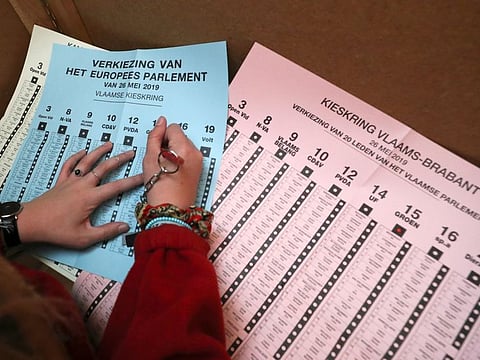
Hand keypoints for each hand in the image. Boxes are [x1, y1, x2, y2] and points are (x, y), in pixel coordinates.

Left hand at [18, 142, 142, 247]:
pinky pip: (70, 165)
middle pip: (104, 168)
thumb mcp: (84, 237)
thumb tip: (124, 227)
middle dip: (119, 159)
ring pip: (87, 162)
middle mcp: (82, 186)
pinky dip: (76, 157)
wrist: (30, 222)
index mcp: (90, 198)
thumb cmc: (56, 231)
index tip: (144, 175)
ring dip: (99, 152)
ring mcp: (71, 182)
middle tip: (131, 152)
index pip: (117, 187)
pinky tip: (83, 151)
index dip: (132, 181)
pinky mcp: (60, 182)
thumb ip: (106, 232)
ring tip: (109, 144)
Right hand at [143, 116, 202, 207]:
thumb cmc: (160, 186)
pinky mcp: (198, 169)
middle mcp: (195, 153)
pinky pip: (188, 156)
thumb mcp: (150, 158)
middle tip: (159, 160)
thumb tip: (160, 122)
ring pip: (183, 146)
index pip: (173, 128)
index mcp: (185, 148)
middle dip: (168, 144)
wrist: (170, 208)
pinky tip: (171, 171)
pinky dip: (179, 160)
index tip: (156, 149)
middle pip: (180, 136)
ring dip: (173, 152)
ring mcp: (198, 162)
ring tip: (165, 167)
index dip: (161, 136)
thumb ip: (154, 136)